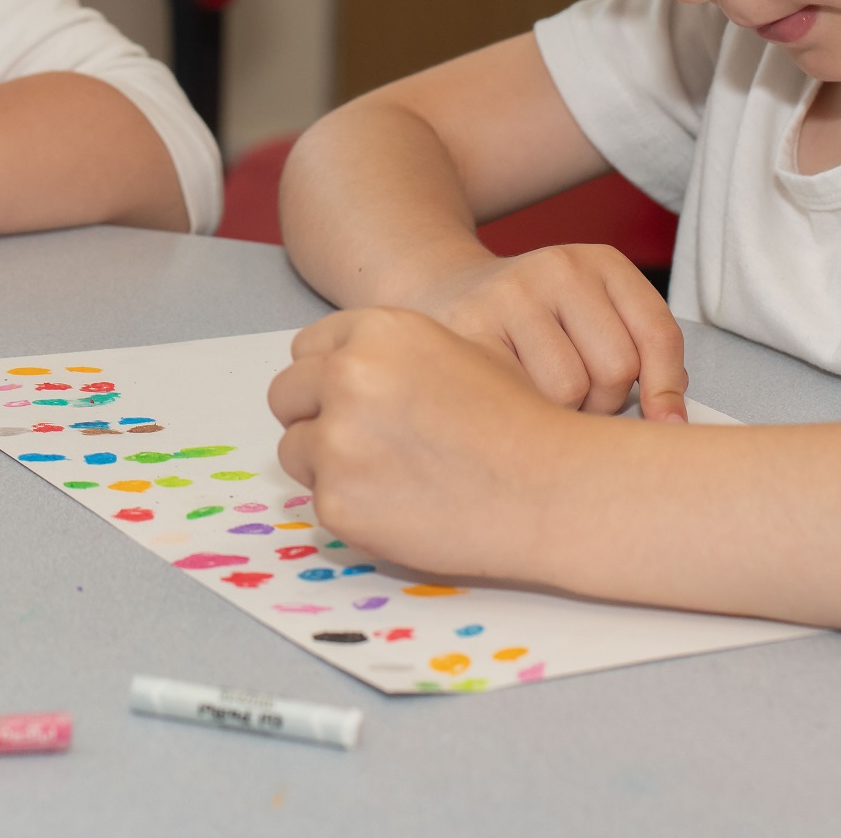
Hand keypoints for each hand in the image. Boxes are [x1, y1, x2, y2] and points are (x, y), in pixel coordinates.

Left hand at [269, 309, 580, 581]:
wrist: (554, 490)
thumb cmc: (517, 422)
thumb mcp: (458, 351)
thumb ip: (388, 354)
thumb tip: (335, 372)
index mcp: (376, 332)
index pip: (307, 350)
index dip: (326, 377)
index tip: (344, 401)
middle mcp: (348, 377)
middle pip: (286, 395)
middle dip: (314, 417)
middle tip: (357, 444)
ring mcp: (338, 441)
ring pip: (296, 451)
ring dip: (328, 465)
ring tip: (390, 477)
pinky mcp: (338, 501)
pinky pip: (321, 502)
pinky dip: (353, 508)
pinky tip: (404, 507)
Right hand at [400, 244, 686, 420]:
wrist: (444, 290)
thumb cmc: (535, 321)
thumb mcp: (596, 318)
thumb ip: (643, 358)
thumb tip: (673, 422)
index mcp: (603, 263)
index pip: (658, 334)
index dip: (666, 390)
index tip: (663, 422)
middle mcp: (560, 267)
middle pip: (617, 367)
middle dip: (604, 401)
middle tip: (577, 395)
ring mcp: (512, 293)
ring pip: (571, 387)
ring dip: (563, 410)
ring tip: (541, 392)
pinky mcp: (471, 326)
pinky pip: (522, 395)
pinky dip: (525, 409)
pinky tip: (512, 394)